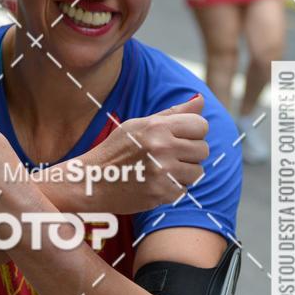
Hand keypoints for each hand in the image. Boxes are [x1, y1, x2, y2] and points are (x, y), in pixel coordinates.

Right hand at [75, 94, 208, 213]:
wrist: (92, 181)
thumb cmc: (116, 150)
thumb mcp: (139, 125)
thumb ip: (172, 114)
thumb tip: (201, 100)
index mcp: (157, 127)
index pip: (201, 125)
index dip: (193, 132)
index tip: (179, 138)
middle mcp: (162, 148)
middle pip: (202, 149)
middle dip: (190, 153)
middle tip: (169, 156)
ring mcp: (162, 173)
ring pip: (197, 171)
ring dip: (184, 172)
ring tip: (163, 170)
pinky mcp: (161, 194)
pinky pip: (184, 189)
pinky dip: (173, 188)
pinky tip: (155, 183)